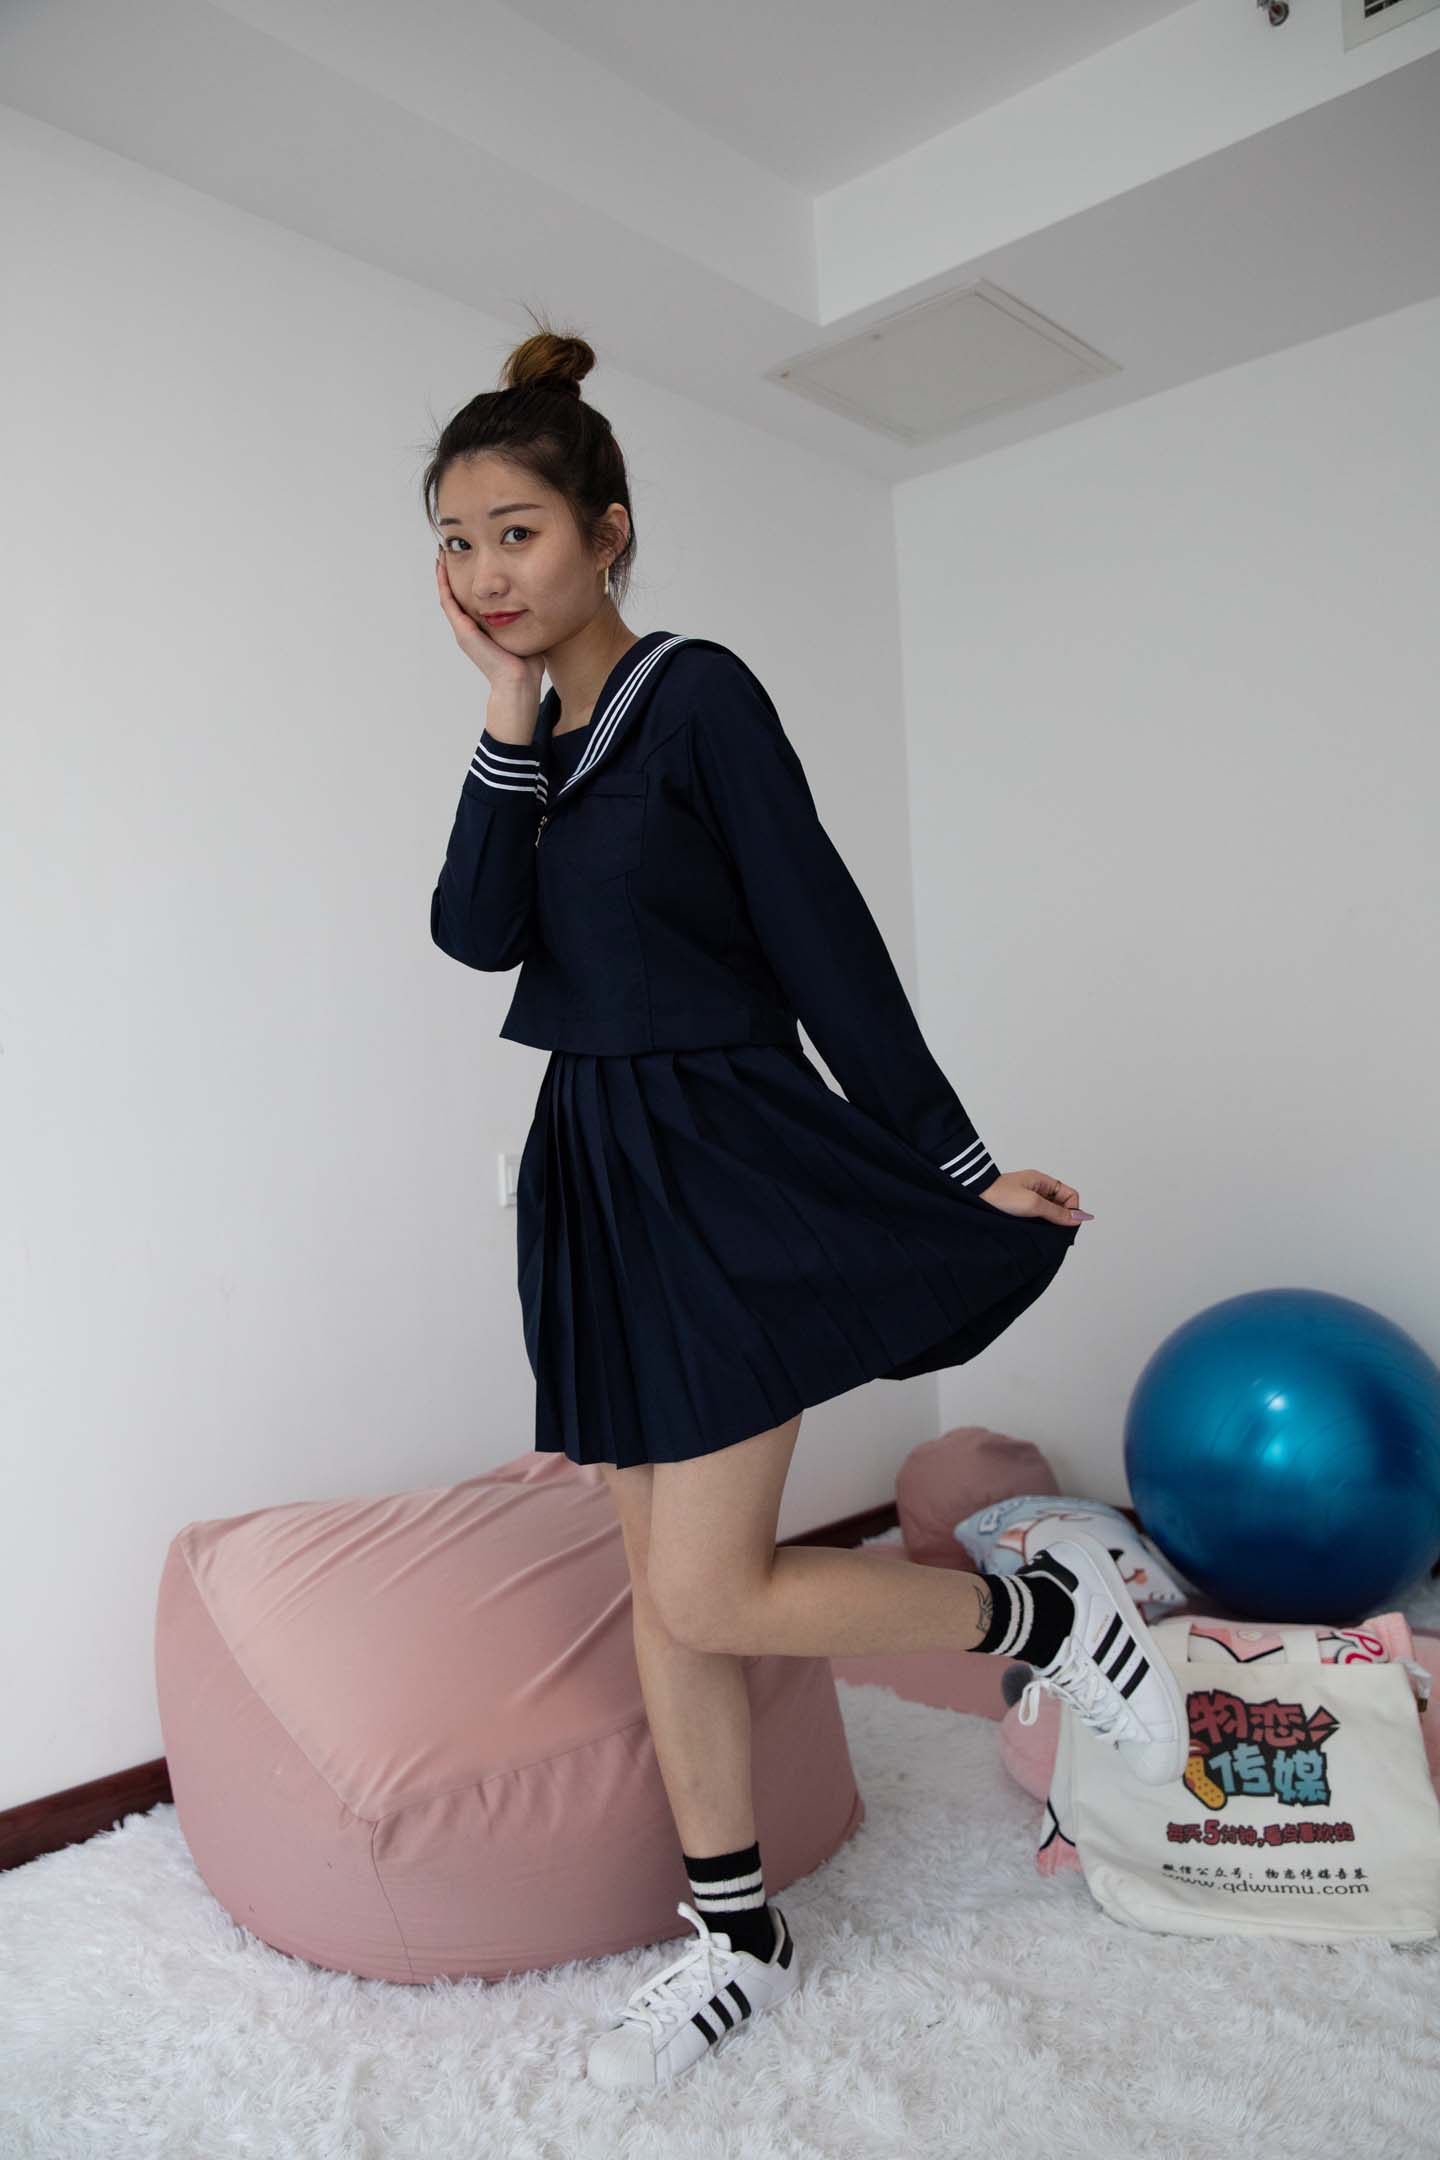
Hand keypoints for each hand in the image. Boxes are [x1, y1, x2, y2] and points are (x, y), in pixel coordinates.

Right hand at [433, 547, 546, 704]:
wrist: (519, 682)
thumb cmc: (526, 663)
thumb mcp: (524, 630)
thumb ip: (523, 616)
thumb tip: (536, 599)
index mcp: (480, 629)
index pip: (467, 598)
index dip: (464, 577)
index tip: (466, 557)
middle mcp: (468, 629)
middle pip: (454, 594)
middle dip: (450, 572)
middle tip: (448, 548)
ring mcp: (464, 630)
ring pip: (447, 595)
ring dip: (442, 574)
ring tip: (442, 552)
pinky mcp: (464, 632)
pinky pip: (448, 602)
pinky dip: (443, 584)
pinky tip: (442, 567)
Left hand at [978, 1169, 1091, 1225]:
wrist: (973, 1197)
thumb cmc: (1000, 1195)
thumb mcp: (1032, 1204)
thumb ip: (1056, 1212)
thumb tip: (1079, 1218)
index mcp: (1042, 1181)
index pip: (1069, 1195)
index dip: (1072, 1210)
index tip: (1065, 1224)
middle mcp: (1036, 1189)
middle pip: (1060, 1204)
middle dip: (1062, 1218)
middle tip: (1054, 1232)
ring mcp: (1027, 1199)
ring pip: (1048, 1212)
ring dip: (1049, 1223)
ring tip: (1041, 1232)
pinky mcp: (1018, 1210)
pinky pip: (1036, 1217)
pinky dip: (1038, 1225)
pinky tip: (1033, 1232)